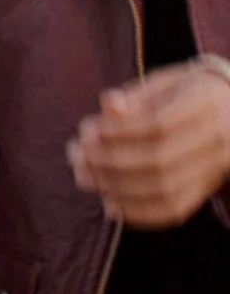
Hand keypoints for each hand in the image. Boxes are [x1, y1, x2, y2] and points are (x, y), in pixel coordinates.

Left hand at [66, 60, 229, 228]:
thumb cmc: (187, 91)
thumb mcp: (165, 81)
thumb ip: (136, 95)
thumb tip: (107, 104)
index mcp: (206, 102)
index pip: (160, 124)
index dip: (119, 133)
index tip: (87, 133)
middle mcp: (217, 138)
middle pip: (160, 160)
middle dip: (110, 163)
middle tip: (77, 158)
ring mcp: (215, 167)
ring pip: (165, 190)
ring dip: (116, 188)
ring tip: (85, 177)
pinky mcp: (206, 189)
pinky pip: (173, 210)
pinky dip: (137, 212)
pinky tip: (109, 204)